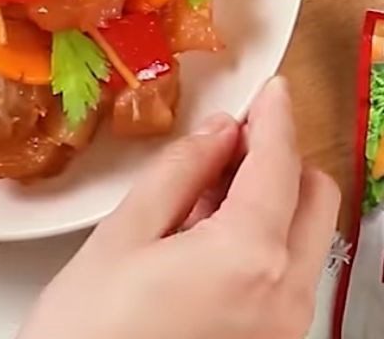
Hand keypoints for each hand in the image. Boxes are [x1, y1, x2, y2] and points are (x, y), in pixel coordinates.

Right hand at [18, 78, 339, 338]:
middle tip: (232, 137)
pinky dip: (263, 236)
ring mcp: (283, 329)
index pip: (279, 165)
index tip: (270, 89)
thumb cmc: (89, 332)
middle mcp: (283, 299)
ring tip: (207, 185)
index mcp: (247, 260)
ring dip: (271, 197)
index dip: (275, 116)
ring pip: (305, 235)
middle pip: (314, 199)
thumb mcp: (124, 234)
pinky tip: (210, 228)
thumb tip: (216, 133)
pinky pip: (286, 271)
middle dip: (281, 158)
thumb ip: (178, 172)